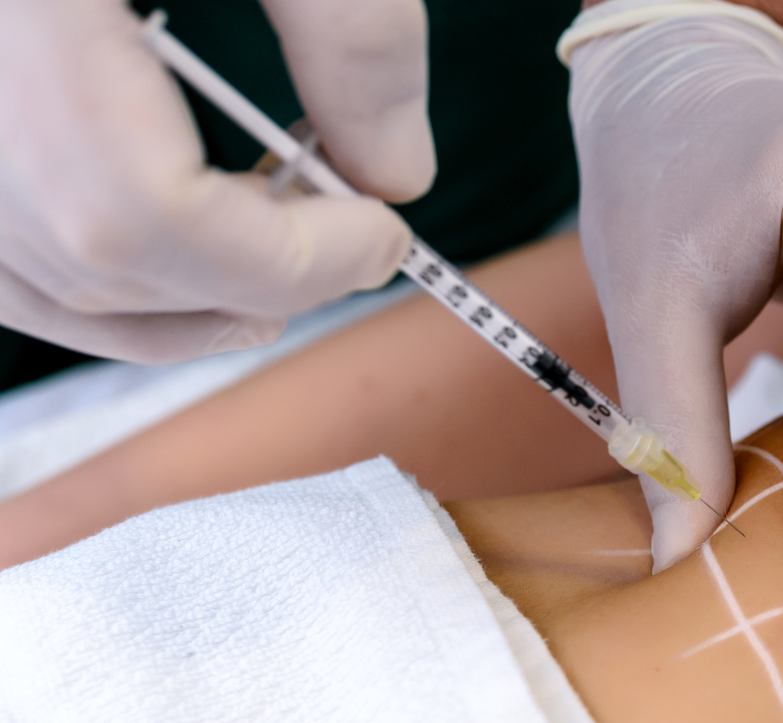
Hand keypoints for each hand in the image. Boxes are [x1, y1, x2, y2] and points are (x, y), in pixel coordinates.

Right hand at [0, 0, 433, 362]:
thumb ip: (351, 34)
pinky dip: (104, 274)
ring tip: (284, 239)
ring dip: (184, 292)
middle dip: (250, 279)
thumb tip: (400, 175)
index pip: (143, 212)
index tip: (386, 232)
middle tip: (349, 234)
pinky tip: (194, 235)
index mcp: (21, 13)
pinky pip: (9, 258)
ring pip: (40, 280)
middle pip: (93, 260)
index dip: (288, 258)